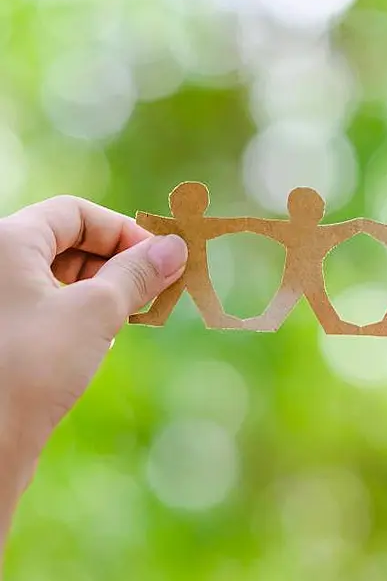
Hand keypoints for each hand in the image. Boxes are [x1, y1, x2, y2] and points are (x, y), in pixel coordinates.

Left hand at [0, 196, 186, 539]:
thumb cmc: (31, 367)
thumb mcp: (95, 312)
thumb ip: (137, 273)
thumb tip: (176, 246)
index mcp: (5, 241)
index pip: (74, 212)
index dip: (122, 230)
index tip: (161, 259)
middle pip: (65, 242)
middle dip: (116, 263)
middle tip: (156, 290)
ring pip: (58, 278)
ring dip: (102, 291)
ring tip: (132, 318)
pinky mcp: (1, 337)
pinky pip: (45, 308)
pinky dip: (79, 316)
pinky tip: (100, 341)